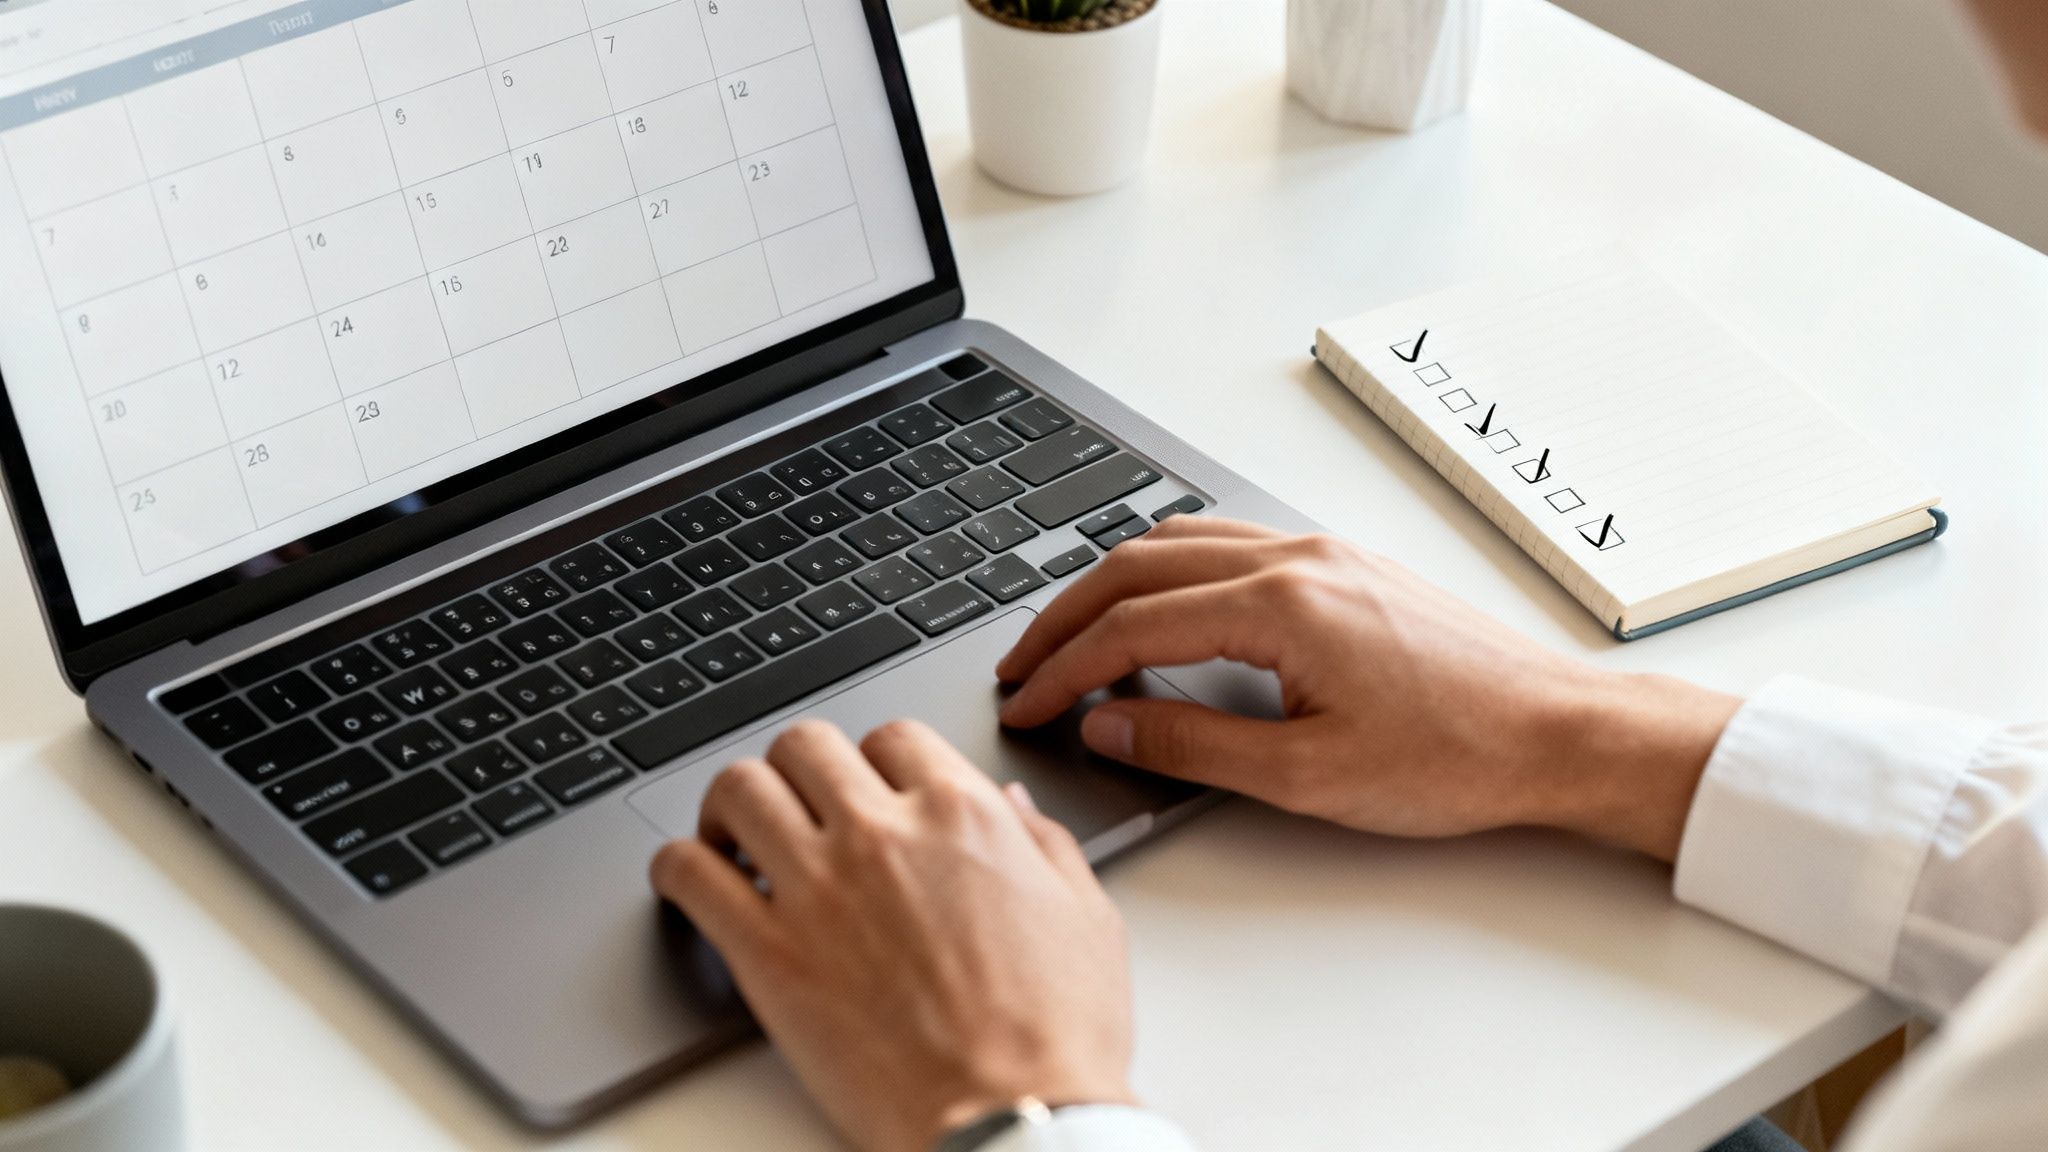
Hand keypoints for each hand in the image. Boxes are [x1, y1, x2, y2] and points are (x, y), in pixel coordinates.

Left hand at [649, 720, 1134, 1151]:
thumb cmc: (1055, 1035)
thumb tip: (1010, 806)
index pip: (891, 737)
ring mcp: (817, 889)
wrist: (1013, 1119)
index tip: (866, 790)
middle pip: (804, 745)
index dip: (874, 761)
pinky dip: (679, 866)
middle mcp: (882, 835)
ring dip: (730, 806)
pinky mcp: (766, 954)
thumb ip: (1044, 844)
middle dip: (797, 770)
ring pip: (740, 789)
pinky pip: (690, 873)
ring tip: (734, 835)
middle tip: (795, 805)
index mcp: (961, 816)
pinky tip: (692, 883)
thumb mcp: (1085, 916)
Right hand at [996, 518, 1740, 861]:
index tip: (1025, 702)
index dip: (1063, 667)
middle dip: (1066, 615)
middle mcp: (1296, 559)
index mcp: (1281, 606)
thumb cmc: (1457, 756)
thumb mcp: (1307, 777)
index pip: (1131, 625)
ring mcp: (1323, 553)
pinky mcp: (1346, 566)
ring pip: (1181, 541)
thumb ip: (1191, 746)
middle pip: (1140, 564)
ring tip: (1076, 638)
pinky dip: (1170, 572)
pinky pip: (1229, 542)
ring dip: (1114, 584)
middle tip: (1024, 666)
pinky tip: (1163, 610)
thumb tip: (1108, 725)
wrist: (1558, 732)